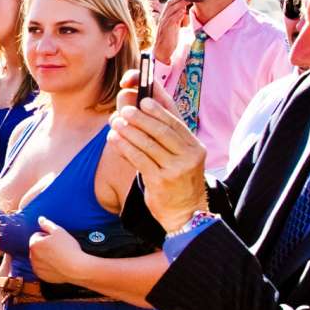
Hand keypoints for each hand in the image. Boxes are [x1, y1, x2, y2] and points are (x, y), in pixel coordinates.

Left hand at [27, 216, 84, 285]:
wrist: (76, 268)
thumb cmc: (68, 248)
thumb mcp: (59, 231)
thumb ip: (47, 224)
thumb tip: (40, 219)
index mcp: (34, 244)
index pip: (37, 236)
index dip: (47, 236)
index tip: (57, 240)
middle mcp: (31, 256)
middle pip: (37, 248)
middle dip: (45, 247)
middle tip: (59, 248)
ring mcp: (36, 267)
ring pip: (39, 259)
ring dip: (46, 257)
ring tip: (59, 257)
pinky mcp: (41, 276)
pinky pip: (43, 269)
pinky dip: (48, 267)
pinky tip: (58, 265)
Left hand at [108, 72, 207, 230]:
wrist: (186, 212)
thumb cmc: (178, 180)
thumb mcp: (181, 157)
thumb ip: (166, 137)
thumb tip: (143, 110)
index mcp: (195, 146)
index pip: (176, 121)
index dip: (158, 107)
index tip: (143, 97)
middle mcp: (189, 155)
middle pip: (161, 130)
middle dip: (141, 117)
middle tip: (125, 109)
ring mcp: (176, 169)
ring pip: (148, 143)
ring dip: (129, 130)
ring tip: (116, 122)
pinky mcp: (161, 181)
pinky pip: (139, 159)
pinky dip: (125, 146)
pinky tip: (114, 139)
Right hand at [152, 0, 188, 66]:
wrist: (162, 51)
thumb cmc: (170, 39)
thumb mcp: (175, 27)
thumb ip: (179, 19)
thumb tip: (186, 13)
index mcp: (165, 17)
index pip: (170, 3)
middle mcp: (163, 18)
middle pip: (170, 4)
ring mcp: (164, 23)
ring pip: (171, 10)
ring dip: (180, 4)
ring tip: (188, 0)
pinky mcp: (166, 29)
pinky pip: (171, 20)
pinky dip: (177, 15)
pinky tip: (182, 12)